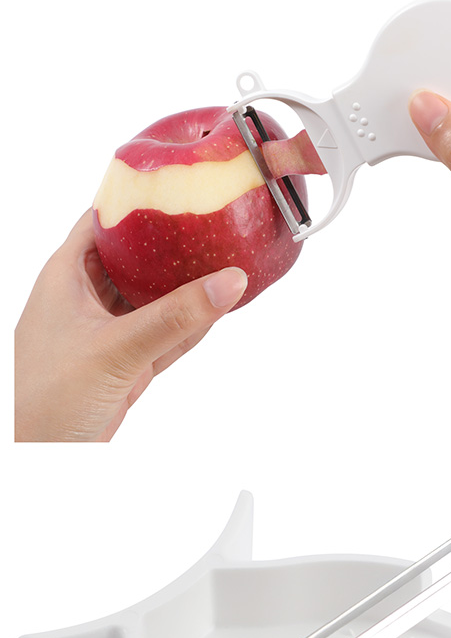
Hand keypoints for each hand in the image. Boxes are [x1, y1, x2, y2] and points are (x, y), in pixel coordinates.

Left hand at [14, 212, 246, 441]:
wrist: (37, 458)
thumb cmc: (46, 400)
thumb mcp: (117, 349)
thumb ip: (176, 317)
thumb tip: (227, 282)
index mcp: (64, 277)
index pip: (101, 221)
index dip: (134, 198)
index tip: (174, 180)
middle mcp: (85, 299)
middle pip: (134, 257)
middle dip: (170, 242)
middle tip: (211, 219)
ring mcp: (107, 333)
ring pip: (155, 298)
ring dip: (186, 286)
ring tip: (225, 261)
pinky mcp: (126, 364)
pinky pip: (167, 335)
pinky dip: (192, 324)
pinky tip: (218, 310)